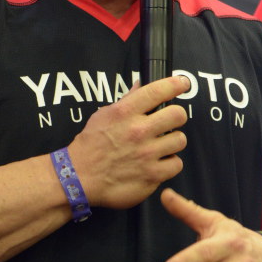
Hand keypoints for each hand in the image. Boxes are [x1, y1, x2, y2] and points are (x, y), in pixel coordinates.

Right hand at [70, 76, 188, 208]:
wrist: (79, 178)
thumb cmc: (90, 146)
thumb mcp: (103, 115)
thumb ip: (126, 100)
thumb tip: (141, 85)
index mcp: (125, 112)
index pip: (158, 90)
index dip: (176, 84)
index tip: (183, 84)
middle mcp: (138, 131)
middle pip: (178, 115)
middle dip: (176, 117)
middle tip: (168, 123)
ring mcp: (147, 154)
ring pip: (180, 140)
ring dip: (172, 142)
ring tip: (161, 146)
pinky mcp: (152, 175)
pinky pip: (176, 164)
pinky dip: (169, 164)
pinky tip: (158, 163)